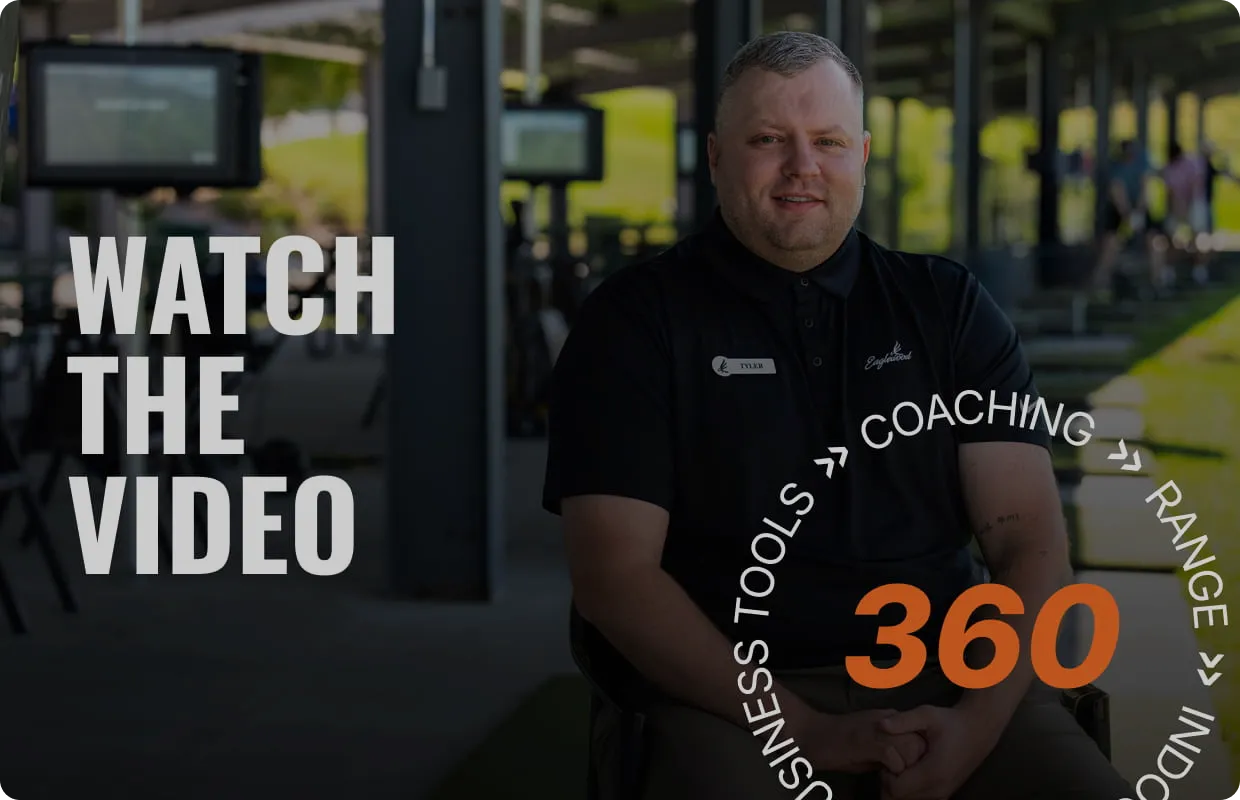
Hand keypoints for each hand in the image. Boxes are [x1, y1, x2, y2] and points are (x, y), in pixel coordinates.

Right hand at [795, 709, 928, 774]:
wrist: (808, 733)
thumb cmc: (835, 743)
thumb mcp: (868, 747)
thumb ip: (887, 752)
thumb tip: (905, 767)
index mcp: (887, 720)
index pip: (919, 737)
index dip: (917, 757)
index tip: (907, 770)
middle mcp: (886, 720)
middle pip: (920, 741)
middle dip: (915, 763)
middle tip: (901, 777)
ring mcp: (876, 729)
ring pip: (910, 747)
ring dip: (905, 767)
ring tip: (893, 778)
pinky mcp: (865, 740)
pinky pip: (893, 756)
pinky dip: (891, 770)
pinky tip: (882, 775)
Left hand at [877, 705, 996, 799]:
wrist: (979, 730)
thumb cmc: (951, 721)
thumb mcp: (927, 714)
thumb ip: (903, 721)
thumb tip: (881, 724)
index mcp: (933, 773)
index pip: (895, 789)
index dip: (885, 774)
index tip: (888, 757)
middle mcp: (938, 789)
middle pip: (899, 798)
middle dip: (890, 781)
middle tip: (893, 759)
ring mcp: (943, 794)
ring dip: (900, 786)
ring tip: (902, 763)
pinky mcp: (945, 793)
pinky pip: (920, 799)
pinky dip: (910, 789)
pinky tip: (911, 770)